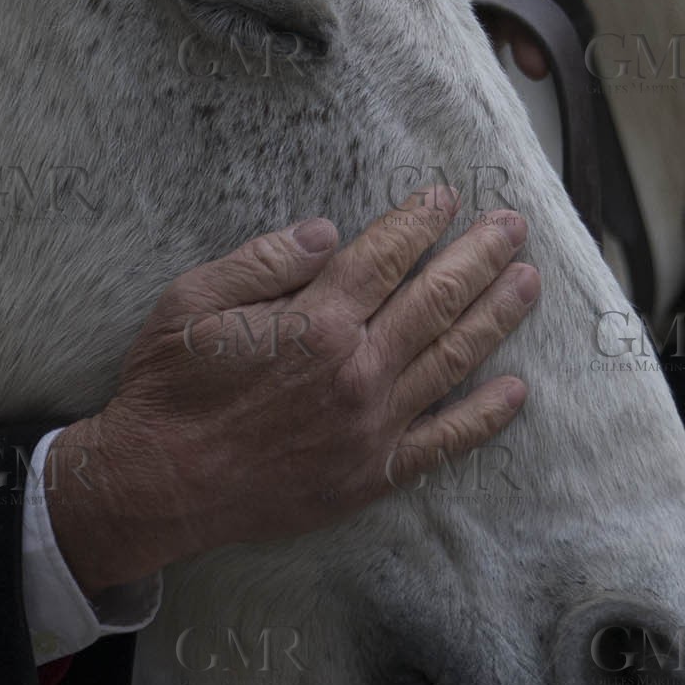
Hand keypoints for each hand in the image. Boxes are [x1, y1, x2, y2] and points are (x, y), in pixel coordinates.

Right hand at [48, 193, 537, 595]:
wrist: (155, 486)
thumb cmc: (168, 388)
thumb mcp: (193, 300)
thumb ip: (265, 260)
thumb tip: (331, 233)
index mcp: (314, 322)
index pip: (385, 256)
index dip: (420, 222)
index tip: (446, 198)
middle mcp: (355, 370)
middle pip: (435, 299)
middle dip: (479, 256)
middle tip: (512, 225)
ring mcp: (371, 425)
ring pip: (452, 359)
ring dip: (496, 316)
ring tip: (528, 282)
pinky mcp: (372, 473)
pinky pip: (444, 441)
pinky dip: (484, 416)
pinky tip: (515, 391)